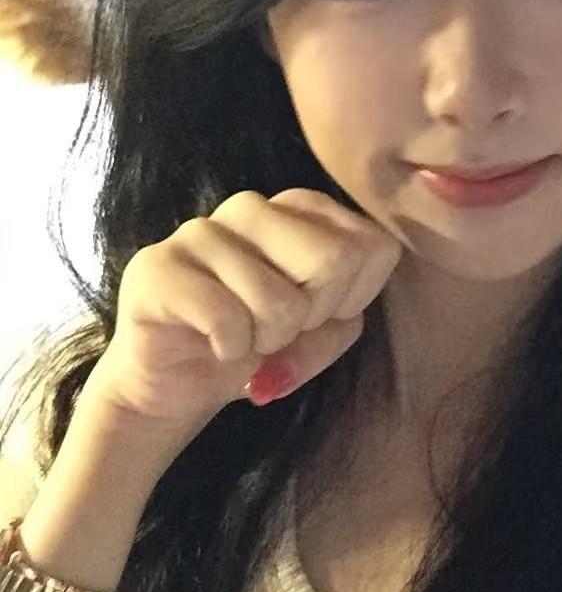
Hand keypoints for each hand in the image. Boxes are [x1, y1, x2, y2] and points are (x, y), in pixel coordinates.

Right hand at [72, 189, 401, 478]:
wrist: (176, 385)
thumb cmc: (257, 348)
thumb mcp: (319, 338)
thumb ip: (342, 322)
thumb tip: (327, 318)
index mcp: (302, 209)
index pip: (374, 247)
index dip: (352, 300)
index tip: (316, 316)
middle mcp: (253, 207)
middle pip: (336, 260)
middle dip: (314, 316)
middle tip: (279, 330)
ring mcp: (201, 230)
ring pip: (280, 301)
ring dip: (266, 342)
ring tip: (242, 339)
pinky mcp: (157, 266)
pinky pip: (227, 319)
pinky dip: (230, 350)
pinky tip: (212, 344)